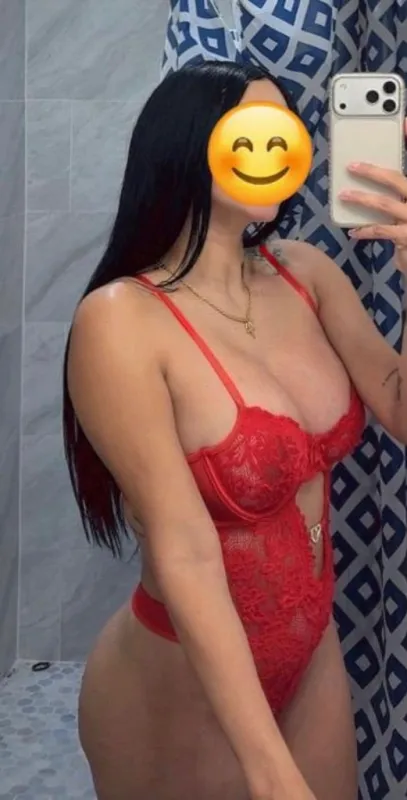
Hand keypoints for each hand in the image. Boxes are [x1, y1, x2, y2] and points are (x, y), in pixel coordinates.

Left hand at [338, 118, 406, 273]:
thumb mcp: (405, 213)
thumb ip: (396, 196)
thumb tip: (367, 189)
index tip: (404, 124)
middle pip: (397, 180)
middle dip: (373, 171)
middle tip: (352, 165)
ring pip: (385, 204)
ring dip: (362, 199)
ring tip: (344, 195)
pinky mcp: (406, 236)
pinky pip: (381, 231)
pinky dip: (365, 230)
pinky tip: (353, 231)